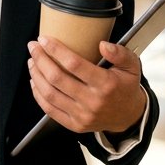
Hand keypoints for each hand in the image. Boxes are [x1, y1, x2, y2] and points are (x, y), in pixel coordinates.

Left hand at [28, 36, 145, 134]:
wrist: (129, 117)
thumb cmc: (126, 87)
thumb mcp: (132, 66)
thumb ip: (120, 53)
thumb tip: (103, 45)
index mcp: (106, 84)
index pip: (74, 64)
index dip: (56, 50)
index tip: (44, 39)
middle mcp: (92, 101)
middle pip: (57, 78)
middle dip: (41, 59)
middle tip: (33, 47)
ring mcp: (82, 115)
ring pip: (50, 94)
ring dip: (36, 75)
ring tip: (32, 61)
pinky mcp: (74, 125)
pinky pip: (50, 109)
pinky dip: (38, 94)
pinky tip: (35, 81)